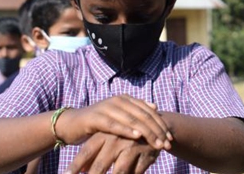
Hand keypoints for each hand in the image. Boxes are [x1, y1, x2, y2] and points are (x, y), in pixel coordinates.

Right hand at [56, 95, 172, 150]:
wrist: (72, 124)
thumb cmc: (98, 123)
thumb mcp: (119, 117)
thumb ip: (135, 112)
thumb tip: (155, 108)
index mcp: (126, 99)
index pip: (149, 111)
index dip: (161, 124)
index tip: (171, 138)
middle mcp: (118, 100)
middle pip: (144, 115)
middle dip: (158, 131)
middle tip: (167, 143)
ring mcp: (107, 107)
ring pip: (132, 120)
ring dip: (147, 133)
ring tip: (157, 143)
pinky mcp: (96, 117)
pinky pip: (114, 124)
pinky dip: (127, 130)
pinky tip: (137, 136)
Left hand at [65, 132, 160, 173]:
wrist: (156, 124)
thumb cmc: (126, 135)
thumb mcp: (109, 139)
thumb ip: (94, 155)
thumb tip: (81, 170)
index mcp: (104, 133)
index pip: (87, 151)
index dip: (76, 165)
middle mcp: (116, 139)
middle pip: (101, 164)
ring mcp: (132, 147)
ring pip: (119, 171)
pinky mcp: (146, 154)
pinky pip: (136, 172)